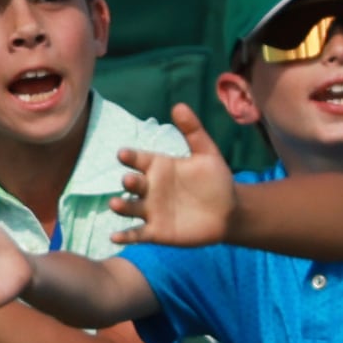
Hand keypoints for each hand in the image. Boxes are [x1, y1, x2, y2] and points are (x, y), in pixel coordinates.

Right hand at [110, 104, 237, 245]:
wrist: (229, 211)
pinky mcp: (156, 232)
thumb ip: (193, 131)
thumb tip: (179, 106)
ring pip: (129, 208)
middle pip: (133, 183)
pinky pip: (136, 234)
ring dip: (120, 206)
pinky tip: (114, 237)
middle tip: (129, 180)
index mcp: (158, 167)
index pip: (139, 159)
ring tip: (115, 205)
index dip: (130, 157)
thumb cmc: (216, 180)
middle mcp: (150, 188)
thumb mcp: (207, 153)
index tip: (123, 154)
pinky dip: (124, 236)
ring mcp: (150, 210)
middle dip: (129, 181)